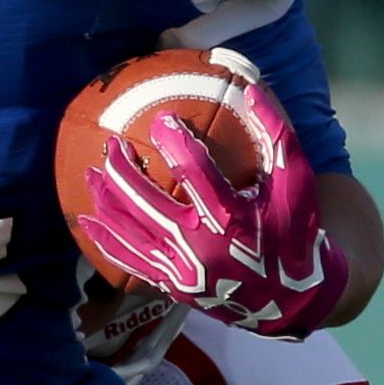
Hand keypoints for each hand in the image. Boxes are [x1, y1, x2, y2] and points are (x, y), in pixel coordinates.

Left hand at [74, 78, 345, 337]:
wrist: (293, 296)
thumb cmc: (294, 229)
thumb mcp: (295, 181)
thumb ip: (275, 134)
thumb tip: (252, 88)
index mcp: (230, 217)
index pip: (193, 171)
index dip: (173, 141)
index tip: (161, 119)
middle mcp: (200, 246)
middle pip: (146, 202)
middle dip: (121, 170)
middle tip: (110, 145)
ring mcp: (182, 269)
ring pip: (130, 231)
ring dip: (105, 200)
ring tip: (89, 174)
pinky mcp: (172, 286)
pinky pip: (129, 262)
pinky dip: (105, 240)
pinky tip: (88, 221)